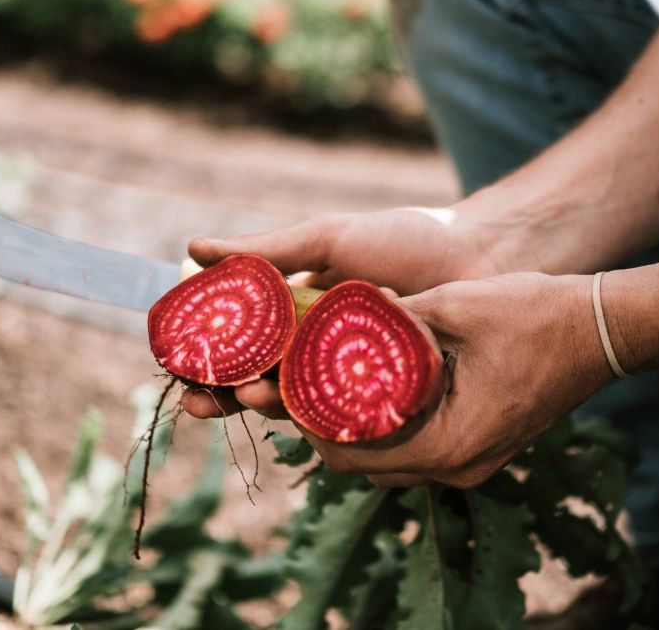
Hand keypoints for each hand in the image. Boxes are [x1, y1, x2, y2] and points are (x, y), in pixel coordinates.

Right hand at [181, 206, 505, 419]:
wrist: (480, 257)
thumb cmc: (405, 242)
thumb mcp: (328, 239)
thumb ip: (265, 250)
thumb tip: (192, 247)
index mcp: (295, 312)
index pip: (236, 341)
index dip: (204, 356)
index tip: (178, 363)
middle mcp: (315, 349)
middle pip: (255, 380)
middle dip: (224, 395)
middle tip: (202, 400)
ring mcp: (348, 378)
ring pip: (293, 403)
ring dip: (264, 406)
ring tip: (252, 397)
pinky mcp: (381, 401)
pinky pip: (341, 417)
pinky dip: (317, 419)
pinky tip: (302, 414)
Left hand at [296, 273, 613, 487]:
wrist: (600, 330)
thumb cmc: (535, 314)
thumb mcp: (452, 306)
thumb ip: (390, 320)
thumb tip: (332, 312)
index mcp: (449, 442)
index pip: (352, 452)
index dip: (307, 421)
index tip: (280, 384)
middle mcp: (457, 466)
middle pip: (363, 466)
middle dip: (321, 427)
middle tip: (291, 385)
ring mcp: (470, 462)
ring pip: (386, 462)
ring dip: (351, 430)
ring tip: (319, 386)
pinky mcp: (477, 449)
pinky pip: (414, 450)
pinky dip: (384, 427)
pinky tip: (367, 390)